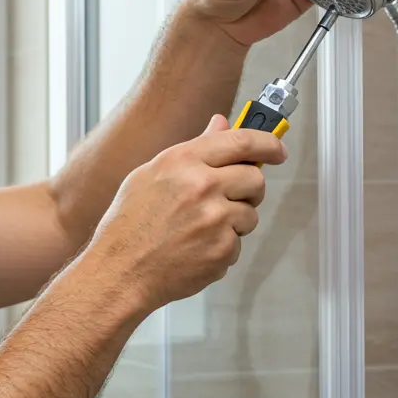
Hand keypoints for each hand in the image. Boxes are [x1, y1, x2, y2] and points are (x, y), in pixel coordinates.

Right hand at [82, 115, 286, 311]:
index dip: (268, 143)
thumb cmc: (129, 225)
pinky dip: (222, 247)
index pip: (242, 141)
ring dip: (234, 222)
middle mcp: (202, 186)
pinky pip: (238, 243)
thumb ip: (193, 148)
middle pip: (256, 178)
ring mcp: (215, 219)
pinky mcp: (222, 249)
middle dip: (250, 189)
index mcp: (183, 161)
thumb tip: (221, 124)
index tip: (277, 149)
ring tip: (200, 229)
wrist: (120, 272)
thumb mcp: (151, 175)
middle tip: (233, 197)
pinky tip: (195, 248)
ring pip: (250, 214)